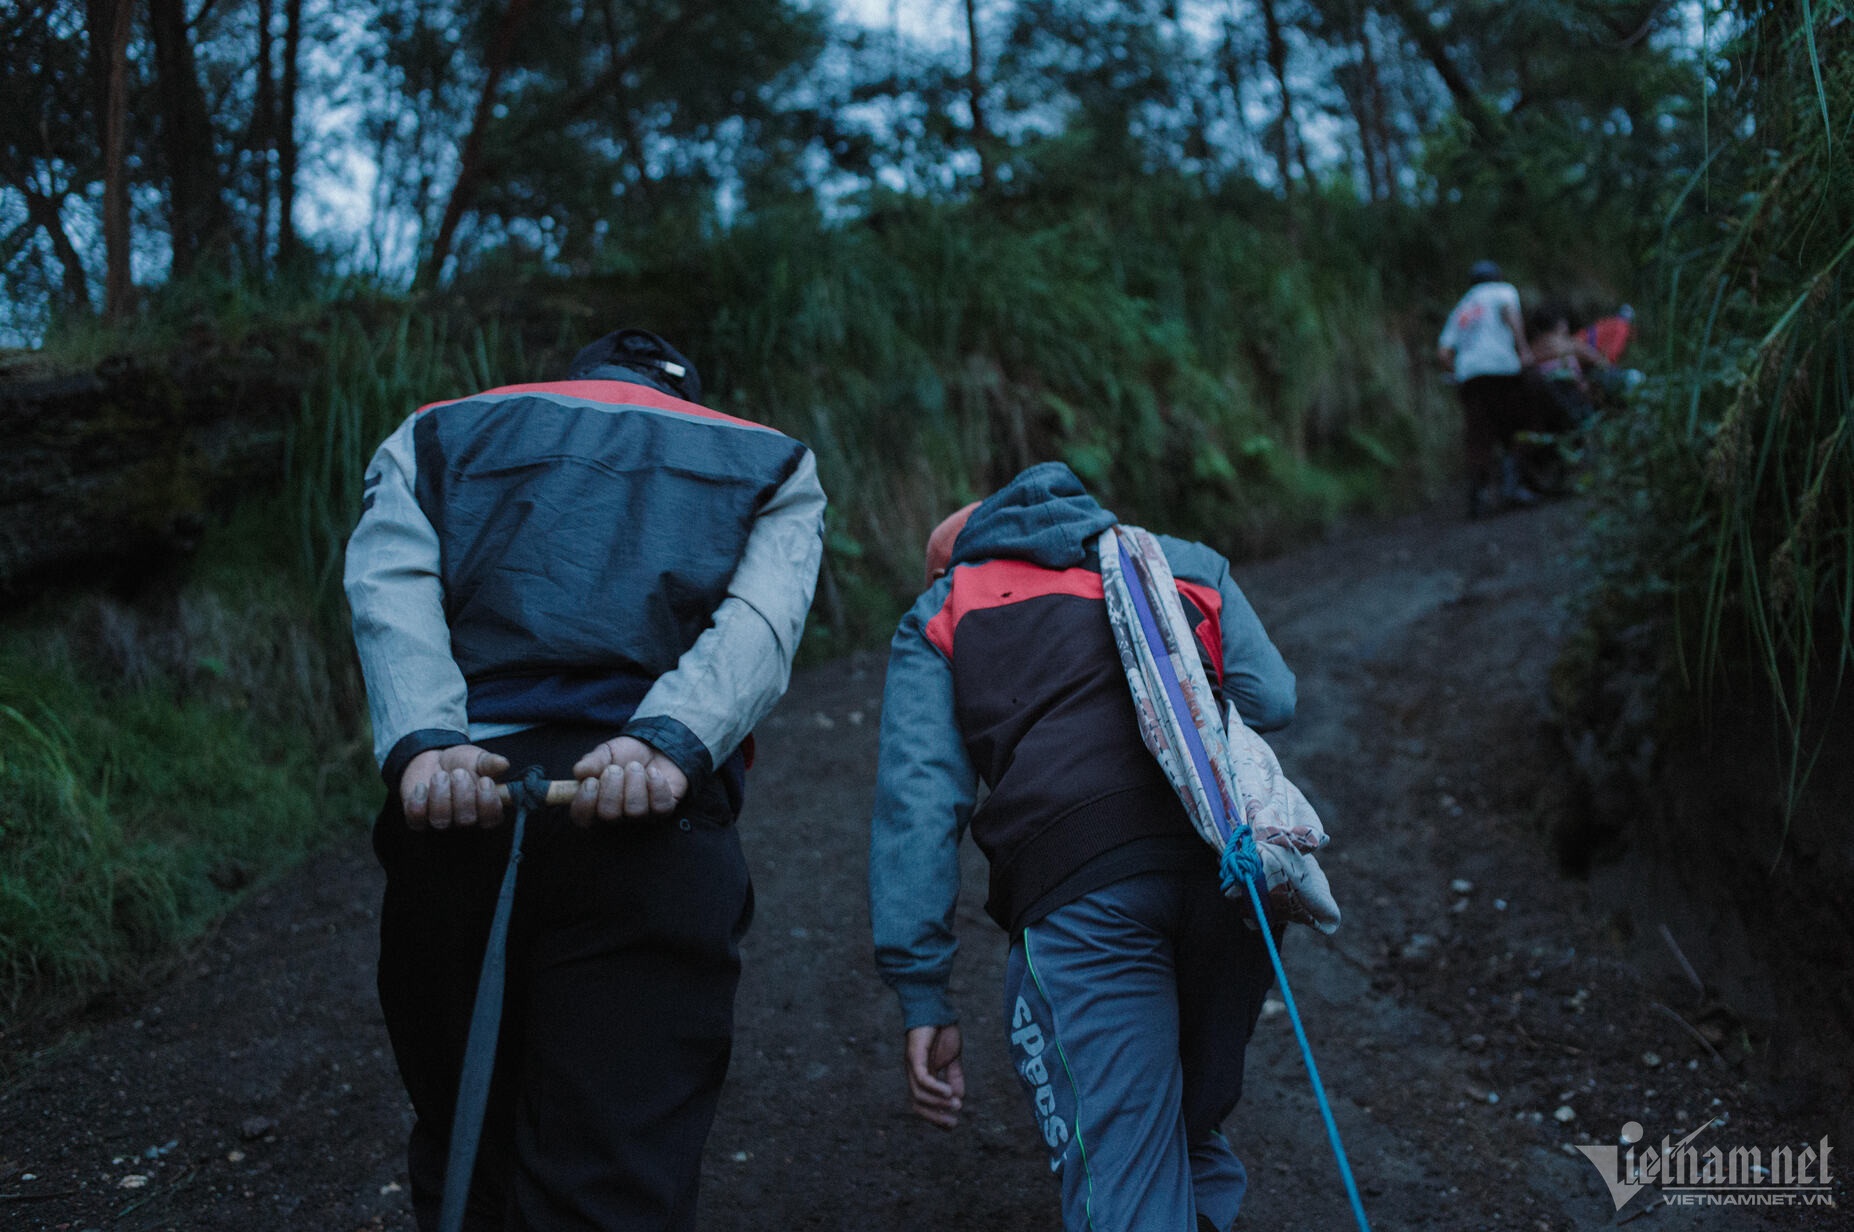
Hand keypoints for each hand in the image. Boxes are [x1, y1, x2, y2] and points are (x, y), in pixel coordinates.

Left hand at [400, 745, 510, 830]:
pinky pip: (417, 818)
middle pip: (466, 820)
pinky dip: (418, 801)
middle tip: (458, 772)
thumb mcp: (479, 759)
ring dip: (440, 794)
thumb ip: (490, 763)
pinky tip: (421, 786)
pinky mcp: (417, 820)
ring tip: (440, 775)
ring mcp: (441, 823)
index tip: (484, 780)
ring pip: (441, 820)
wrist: (433, 759)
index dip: (488, 802)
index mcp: (486, 810)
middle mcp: (464, 822)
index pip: (492, 819)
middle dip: (463, 793)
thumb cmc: (463, 763)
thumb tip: (503, 764)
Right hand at [570, 736, 688, 825]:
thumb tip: (579, 771)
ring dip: (635, 782)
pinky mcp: (663, 810)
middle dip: (612, 787)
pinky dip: (657, 785)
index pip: (582, 818)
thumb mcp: (605, 753)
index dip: (584, 803)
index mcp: (596, 804)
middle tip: (615, 769)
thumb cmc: (626, 754)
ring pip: (635, 811)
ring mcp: (641, 815)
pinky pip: (660, 807)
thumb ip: (592, 761)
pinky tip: (653, 773)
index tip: (591, 782)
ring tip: (635, 767)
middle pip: (609, 815)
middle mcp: (617, 815)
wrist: (655, 746)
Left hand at [904, 1023, 964, 1128]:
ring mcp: (912, 1065)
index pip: (923, 1104)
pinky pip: (922, 1078)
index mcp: (922, 1076)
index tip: (953, 1125)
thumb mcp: (952, 1057)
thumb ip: (954, 1076)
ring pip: (918, 1094)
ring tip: (956, 1105)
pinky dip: (935, 1088)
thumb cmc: (942, 1030)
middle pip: (917, 1104)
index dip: (936, 1117)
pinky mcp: (914, 1055)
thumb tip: (959, 1098)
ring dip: (938, 1104)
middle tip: (954, 1123)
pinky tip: (949, 1093)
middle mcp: (914, 1073)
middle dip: (935, 1117)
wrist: (936, 1007)